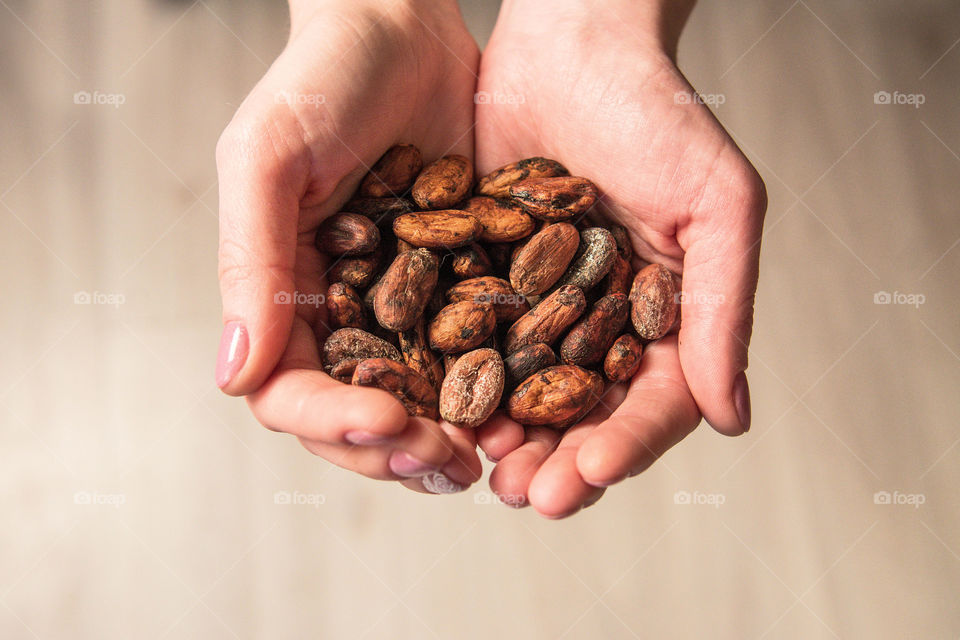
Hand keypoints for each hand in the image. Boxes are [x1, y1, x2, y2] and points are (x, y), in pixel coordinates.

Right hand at [214, 0, 481, 490]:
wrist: (402, 25)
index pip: (291, 390)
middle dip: (395, 450)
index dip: (333, 420)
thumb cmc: (322, 76)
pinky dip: (494, 387)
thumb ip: (250, 260)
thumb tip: (233, 376)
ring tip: (485, 459)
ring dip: (445, 438)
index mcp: (283, 293)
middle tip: (447, 465)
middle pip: (356, 413)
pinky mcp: (458, 284)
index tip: (388, 422)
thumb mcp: (270, 156)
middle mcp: (341, 311)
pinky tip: (526, 407)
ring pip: (417, 399)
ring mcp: (402, 304)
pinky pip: (471, 351)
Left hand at [474, 0, 766, 516]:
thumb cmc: (659, 113)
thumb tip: (733, 419)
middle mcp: (600, 322)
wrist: (573, 44)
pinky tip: (439, 406)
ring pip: (522, 392)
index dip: (626, 444)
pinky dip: (456, 379)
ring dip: (506, 437)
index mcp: (664, 317)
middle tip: (529, 496)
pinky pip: (468, 341)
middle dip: (559, 462)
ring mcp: (537, 306)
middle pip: (583, 414)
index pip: (653, 401)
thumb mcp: (715, 205)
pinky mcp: (481, 279)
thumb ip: (724, 310)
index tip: (591, 473)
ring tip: (486, 470)